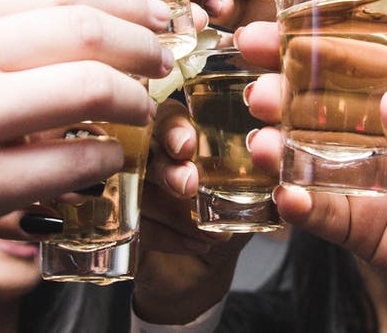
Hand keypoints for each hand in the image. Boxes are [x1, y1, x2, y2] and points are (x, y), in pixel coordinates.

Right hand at [133, 100, 250, 324]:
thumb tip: (272, 158)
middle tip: (189, 186)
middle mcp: (147, 156)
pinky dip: (166, 236)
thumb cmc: (226, 219)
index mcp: (179, 137)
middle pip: (141, 148)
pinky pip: (131, 223)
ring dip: (175, 212)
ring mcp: (125, 188)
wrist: (203, 270)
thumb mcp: (250, 193)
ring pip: (136, 188)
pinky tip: (194, 244)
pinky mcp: (114, 223)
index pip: (166, 116)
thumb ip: (259, 172)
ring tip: (208, 232)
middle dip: (167, 169)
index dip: (173, 128)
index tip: (187, 146)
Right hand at [234, 21, 386, 309]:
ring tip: (264, 145)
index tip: (268, 34)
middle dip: (278, 93)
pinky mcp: (360, 224)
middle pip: (312, 103)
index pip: (347, 55)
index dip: (304, 42)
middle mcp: (373, 127)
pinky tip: (288, 197)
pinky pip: (320, 213)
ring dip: (277, 149)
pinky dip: (299, 205)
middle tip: (259, 92)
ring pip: (305, 157)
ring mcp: (362, 175)